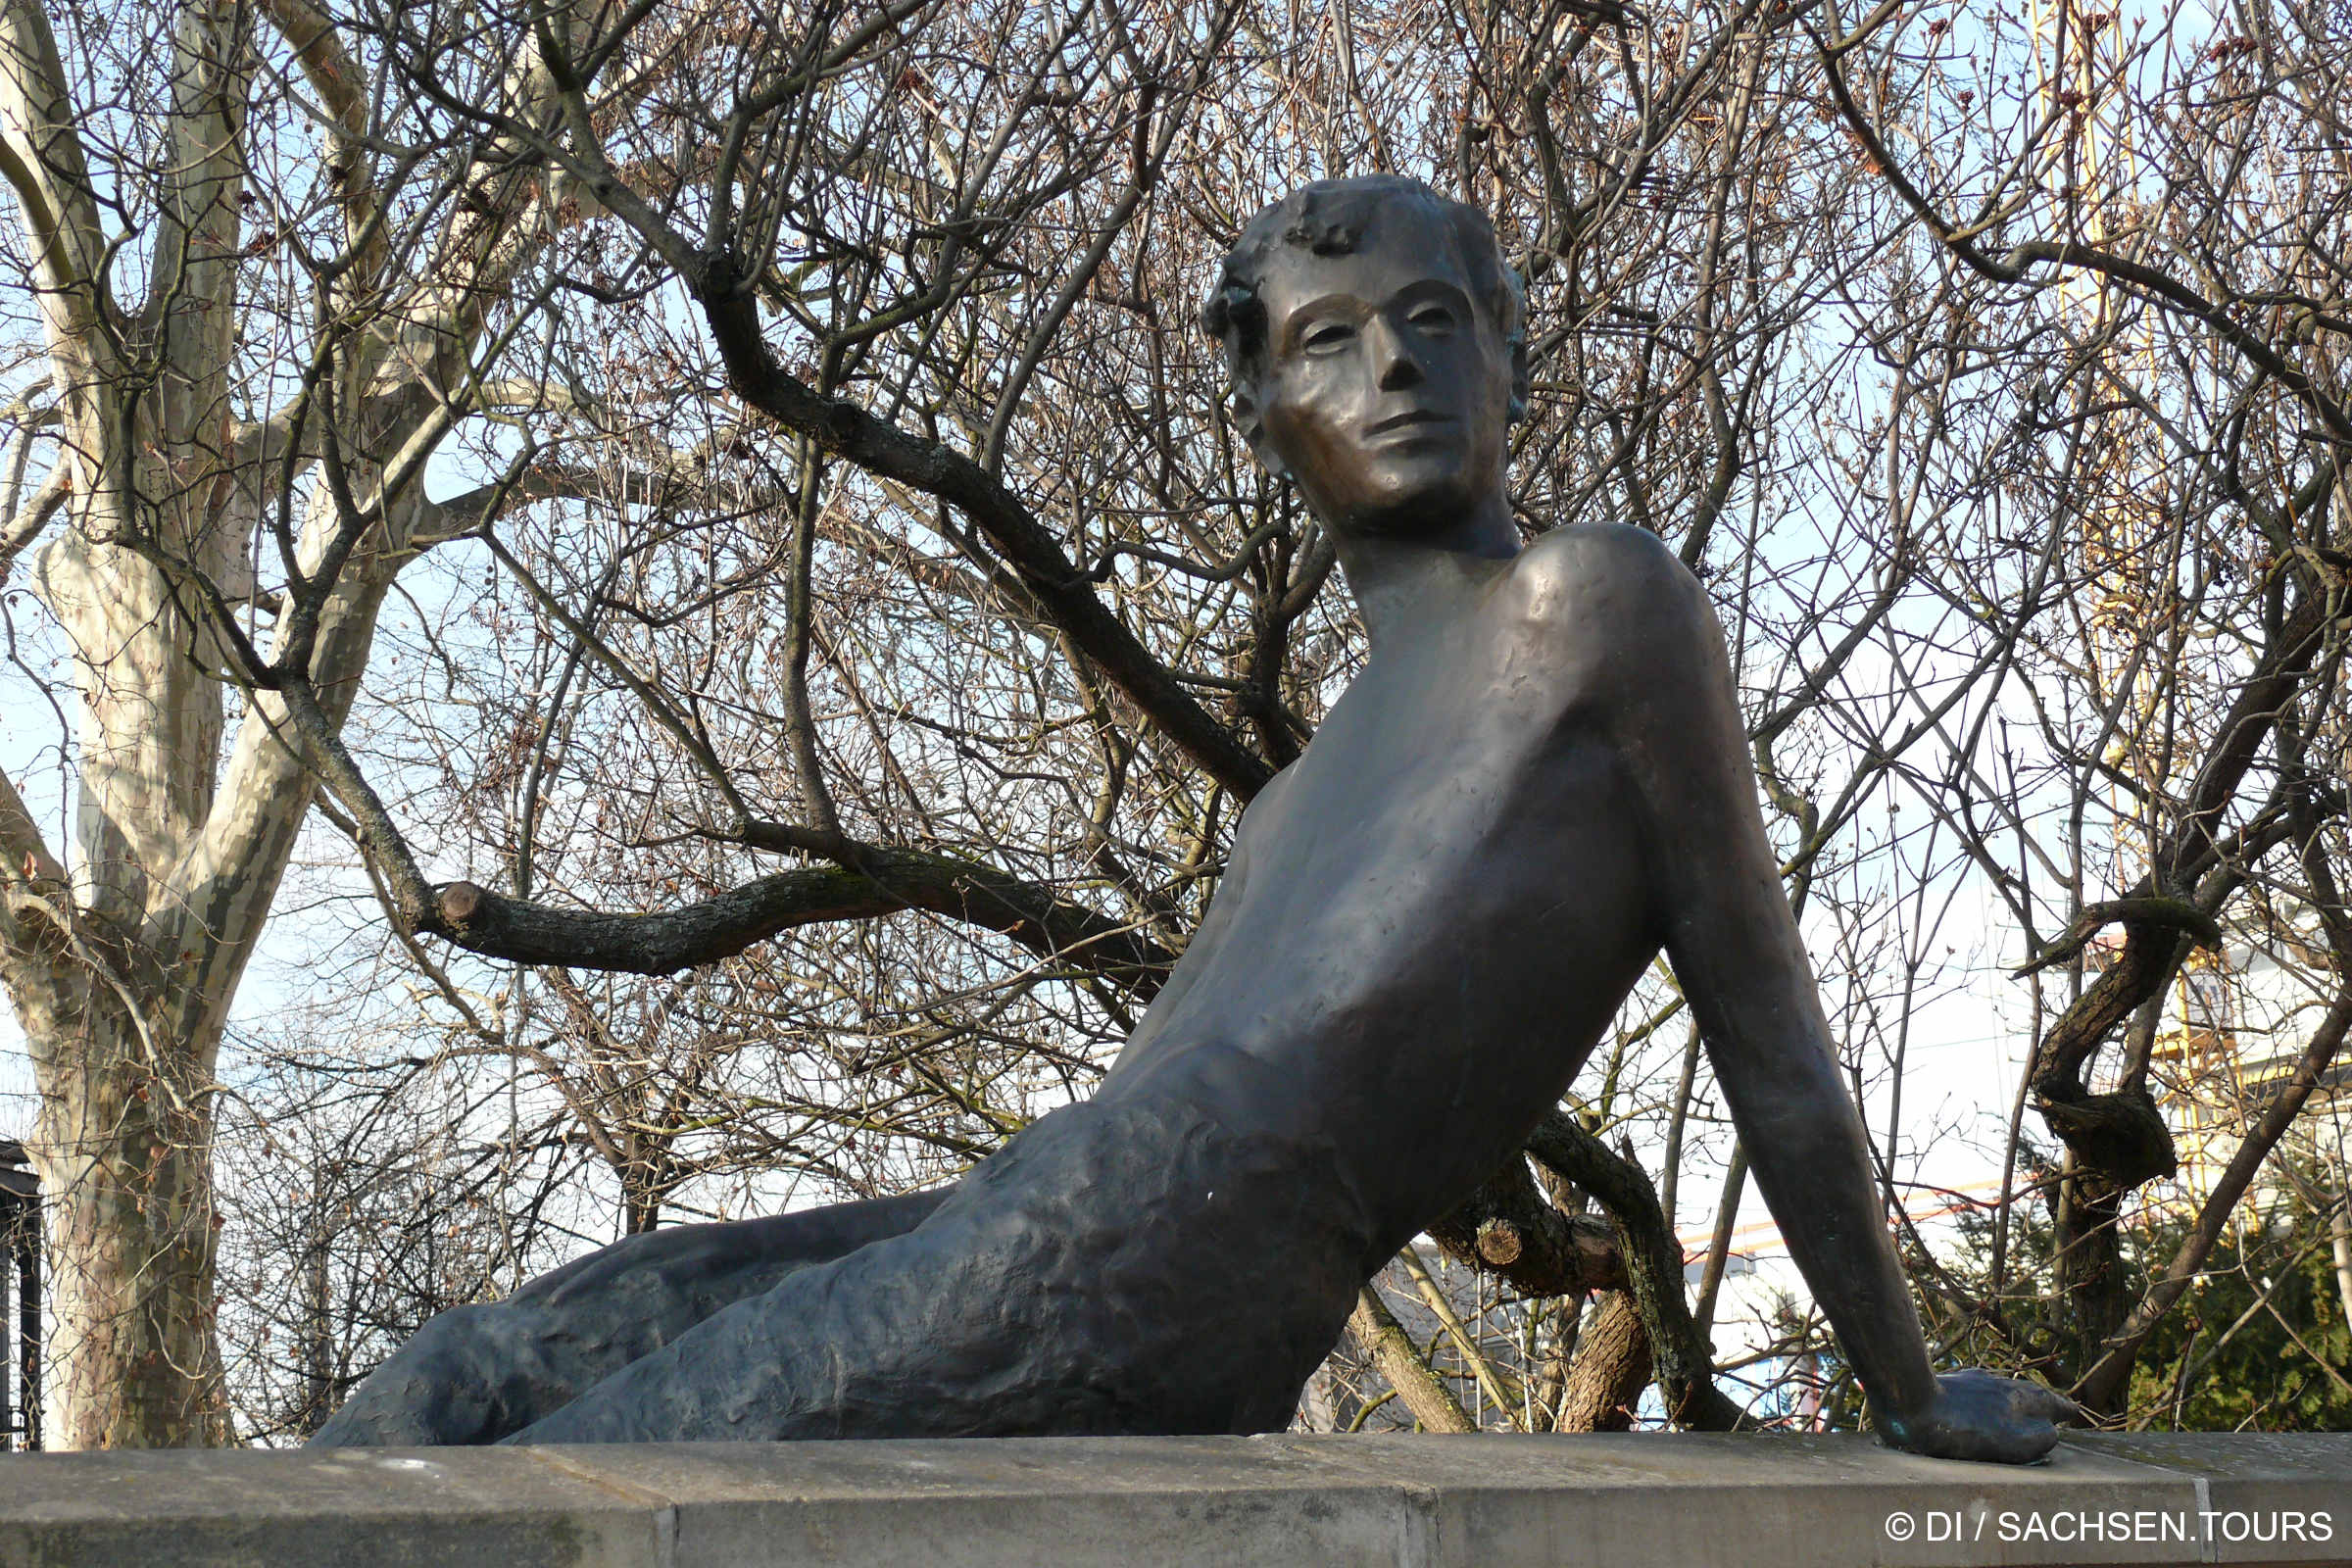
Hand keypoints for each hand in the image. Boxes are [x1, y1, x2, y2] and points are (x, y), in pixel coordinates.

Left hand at [1879, 1368, 2080, 1463]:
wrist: (1911, 1401)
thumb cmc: (1964, 1428)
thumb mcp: (2016, 1443)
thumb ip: (2041, 1438)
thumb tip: (2050, 1432)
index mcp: (2022, 1397)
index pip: (2053, 1403)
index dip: (2063, 1410)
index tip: (2073, 1412)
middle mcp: (2000, 1383)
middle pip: (2027, 1394)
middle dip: (2039, 1404)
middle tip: (2052, 1411)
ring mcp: (1972, 1381)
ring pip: (2000, 1391)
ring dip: (2011, 1401)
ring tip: (2017, 1410)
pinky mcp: (1947, 1385)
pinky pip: (1975, 1393)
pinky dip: (1985, 1400)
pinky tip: (1976, 1405)